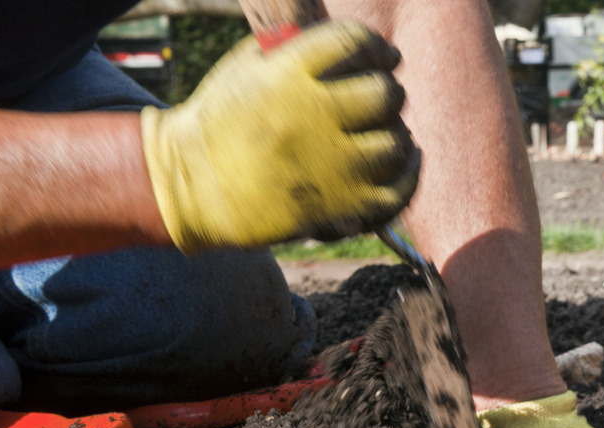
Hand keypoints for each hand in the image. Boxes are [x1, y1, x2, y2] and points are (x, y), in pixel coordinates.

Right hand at [140, 21, 418, 252]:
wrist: (192, 184)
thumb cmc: (224, 120)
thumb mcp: (248, 66)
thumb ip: (300, 49)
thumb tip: (358, 48)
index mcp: (287, 75)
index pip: (355, 42)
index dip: (376, 47)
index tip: (383, 56)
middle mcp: (313, 118)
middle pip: (385, 93)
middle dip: (387, 91)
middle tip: (378, 98)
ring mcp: (330, 167)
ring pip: (396, 141)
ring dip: (394, 133)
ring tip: (379, 132)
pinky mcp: (340, 208)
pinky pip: (399, 190)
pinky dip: (410, 171)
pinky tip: (406, 156)